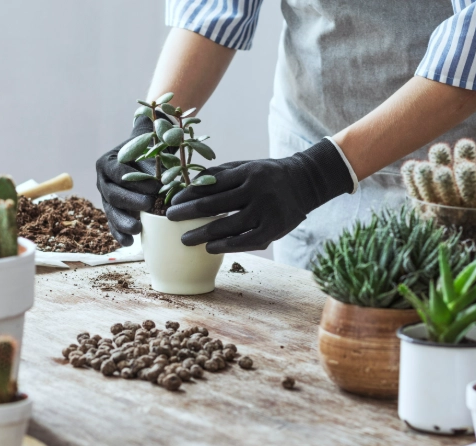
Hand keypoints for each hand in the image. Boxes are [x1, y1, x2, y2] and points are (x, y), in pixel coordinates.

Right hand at [96, 116, 161, 245]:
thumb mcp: (150, 148)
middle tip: (150, 205)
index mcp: (108, 162)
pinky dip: (120, 234)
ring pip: (111, 211)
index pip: (118, 172)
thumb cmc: (148, 151)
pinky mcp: (111, 211)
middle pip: (113, 194)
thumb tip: (166, 175)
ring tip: (137, 229)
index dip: (136, 181)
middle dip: (131, 201)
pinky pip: (112, 224)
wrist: (142, 157)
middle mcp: (103, 180)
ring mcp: (105, 198)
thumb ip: (155, 158)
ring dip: (123, 222)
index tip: (156, 187)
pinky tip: (130, 242)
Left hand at [166, 138, 353, 252]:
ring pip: (227, 226)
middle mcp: (257, 190)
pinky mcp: (275, 229)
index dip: (188, 194)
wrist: (305, 182)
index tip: (172, 202)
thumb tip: (190, 185)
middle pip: (214, 205)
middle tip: (170, 219)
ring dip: (202, 234)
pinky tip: (210, 248)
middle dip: (188, 213)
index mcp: (247, 172)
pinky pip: (245, 241)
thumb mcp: (246, 166)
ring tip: (185, 239)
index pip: (210, 184)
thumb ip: (220, 174)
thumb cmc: (267, 175)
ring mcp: (267, 211)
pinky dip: (226, 246)